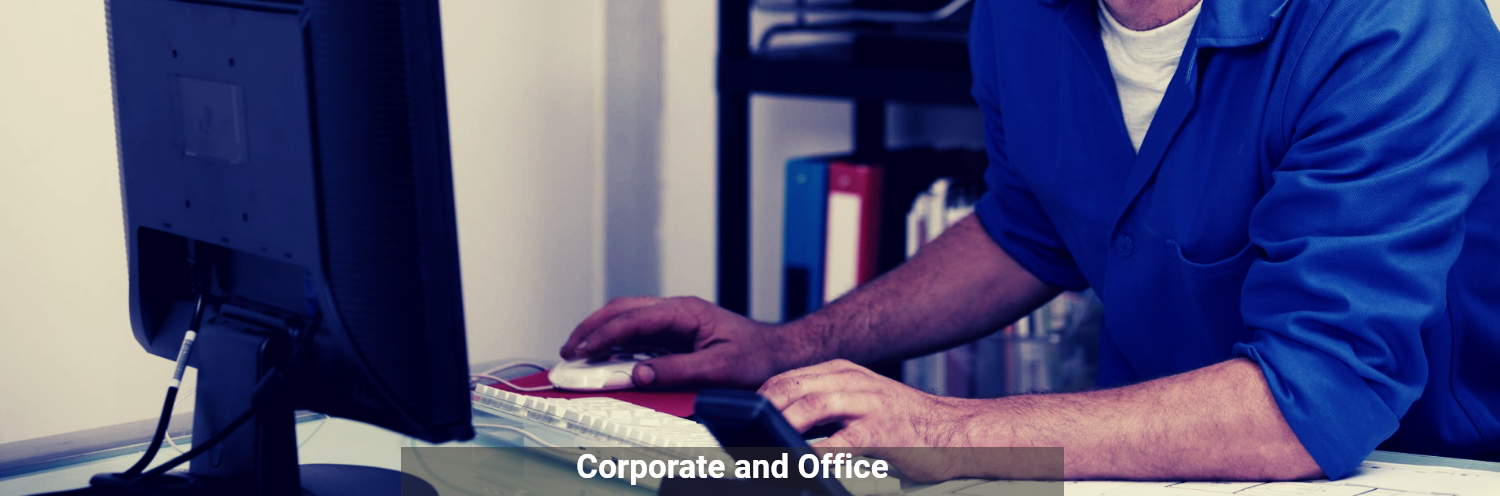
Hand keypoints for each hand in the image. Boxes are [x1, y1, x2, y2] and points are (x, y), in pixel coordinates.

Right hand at [560, 296, 810, 389]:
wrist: (779, 352)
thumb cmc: (756, 355)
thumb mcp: (718, 368)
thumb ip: (676, 371)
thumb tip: (639, 374)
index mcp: (684, 312)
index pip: (632, 319)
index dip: (602, 336)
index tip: (582, 352)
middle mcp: (676, 311)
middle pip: (622, 310)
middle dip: (591, 328)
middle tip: (569, 350)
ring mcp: (675, 320)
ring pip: (627, 318)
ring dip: (601, 333)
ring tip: (579, 353)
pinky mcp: (676, 333)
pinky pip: (638, 332)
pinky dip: (616, 342)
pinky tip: (606, 356)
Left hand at [758, 359, 980, 481]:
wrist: (956, 431)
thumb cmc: (903, 422)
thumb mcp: (860, 401)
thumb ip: (824, 407)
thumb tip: (779, 425)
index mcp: (842, 372)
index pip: (785, 378)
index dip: (756, 398)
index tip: (732, 419)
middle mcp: (852, 381)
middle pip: (790, 388)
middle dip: (759, 411)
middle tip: (737, 434)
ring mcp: (868, 404)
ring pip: (811, 407)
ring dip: (780, 427)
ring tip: (759, 446)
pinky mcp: (882, 432)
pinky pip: (842, 443)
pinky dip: (816, 455)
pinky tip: (799, 465)